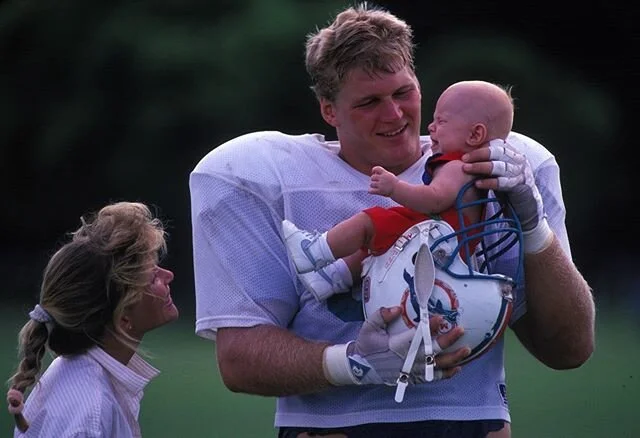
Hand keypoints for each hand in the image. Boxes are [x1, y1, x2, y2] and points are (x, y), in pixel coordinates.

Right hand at [322, 307, 465, 385]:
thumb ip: (382, 315)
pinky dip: (447, 374)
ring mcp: (412, 371)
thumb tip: (398, 308)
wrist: (361, 368)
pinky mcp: (414, 378)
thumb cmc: (366, 345)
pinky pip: (434, 377)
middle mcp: (408, 360)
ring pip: (437, 365)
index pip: (417, 336)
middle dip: (448, 340)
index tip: (441, 318)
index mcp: (396, 345)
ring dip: (453, 358)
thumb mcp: (369, 327)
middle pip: (432, 351)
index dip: (430, 327)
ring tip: (466, 349)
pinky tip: (458, 367)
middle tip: (461, 330)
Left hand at [369, 166, 396, 196]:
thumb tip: (374, 173)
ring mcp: (381, 185)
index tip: (375, 173)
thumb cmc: (393, 183)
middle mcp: (383, 178)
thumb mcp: (389, 175)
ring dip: (373, 186)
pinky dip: (371, 191)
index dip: (374, 170)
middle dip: (374, 180)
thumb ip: (382, 173)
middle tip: (378, 182)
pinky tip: (374, 191)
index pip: (376, 168)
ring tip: (378, 187)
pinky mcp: (380, 191)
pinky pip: (370, 191)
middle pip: (372, 177)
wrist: (398, 190)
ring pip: (371, 184)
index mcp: (385, 173)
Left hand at [462, 139, 553, 252]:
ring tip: (466, 169)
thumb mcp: (499, 173)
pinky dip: (489, 182)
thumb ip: (488, 164)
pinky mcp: (519, 187)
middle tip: (464, 159)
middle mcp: (519, 161)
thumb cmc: (508, 189)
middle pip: (498, 152)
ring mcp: (520, 174)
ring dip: (481, 167)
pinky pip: (503, 182)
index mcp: (514, 155)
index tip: (466, 153)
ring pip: (499, 166)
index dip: (482, 147)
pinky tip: (478, 184)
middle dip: (479, 154)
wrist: (525, 209)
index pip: (498, 144)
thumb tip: (467, 158)